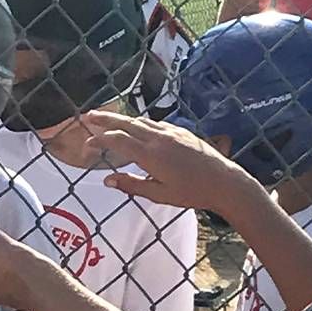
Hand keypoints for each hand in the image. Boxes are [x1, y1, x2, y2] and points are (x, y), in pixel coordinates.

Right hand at [82, 111, 258, 212]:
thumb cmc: (191, 193)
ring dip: (122, 119)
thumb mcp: (159, 195)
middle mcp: (158, 138)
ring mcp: (170, 132)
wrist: (224, 181)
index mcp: (150, 155)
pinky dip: (140, 122)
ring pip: (140, 121)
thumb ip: (131, 185)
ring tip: (109, 119)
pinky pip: (154, 123)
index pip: (117, 141)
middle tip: (89, 115)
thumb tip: (107, 180)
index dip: (99, 140)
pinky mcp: (181, 131)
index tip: (87, 145)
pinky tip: (137, 126)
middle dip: (105, 119)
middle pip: (125, 123)